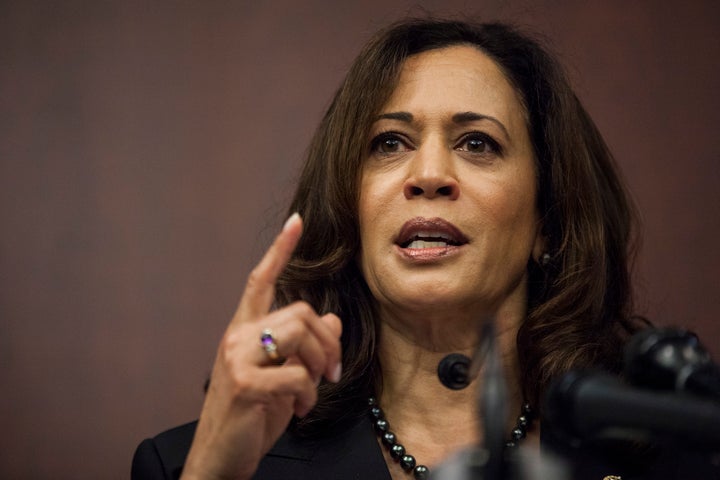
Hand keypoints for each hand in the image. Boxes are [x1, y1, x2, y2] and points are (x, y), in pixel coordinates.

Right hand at [181, 213, 342, 479]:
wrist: (220, 457)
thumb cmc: (251, 415)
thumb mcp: (284, 377)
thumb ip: (304, 347)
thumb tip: (332, 320)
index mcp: (244, 331)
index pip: (260, 280)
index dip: (279, 250)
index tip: (296, 222)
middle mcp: (237, 337)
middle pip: (301, 311)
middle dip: (328, 343)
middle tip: (331, 372)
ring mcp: (237, 358)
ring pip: (300, 334)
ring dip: (320, 366)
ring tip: (313, 391)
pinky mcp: (244, 384)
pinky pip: (297, 374)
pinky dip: (309, 394)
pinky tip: (300, 409)